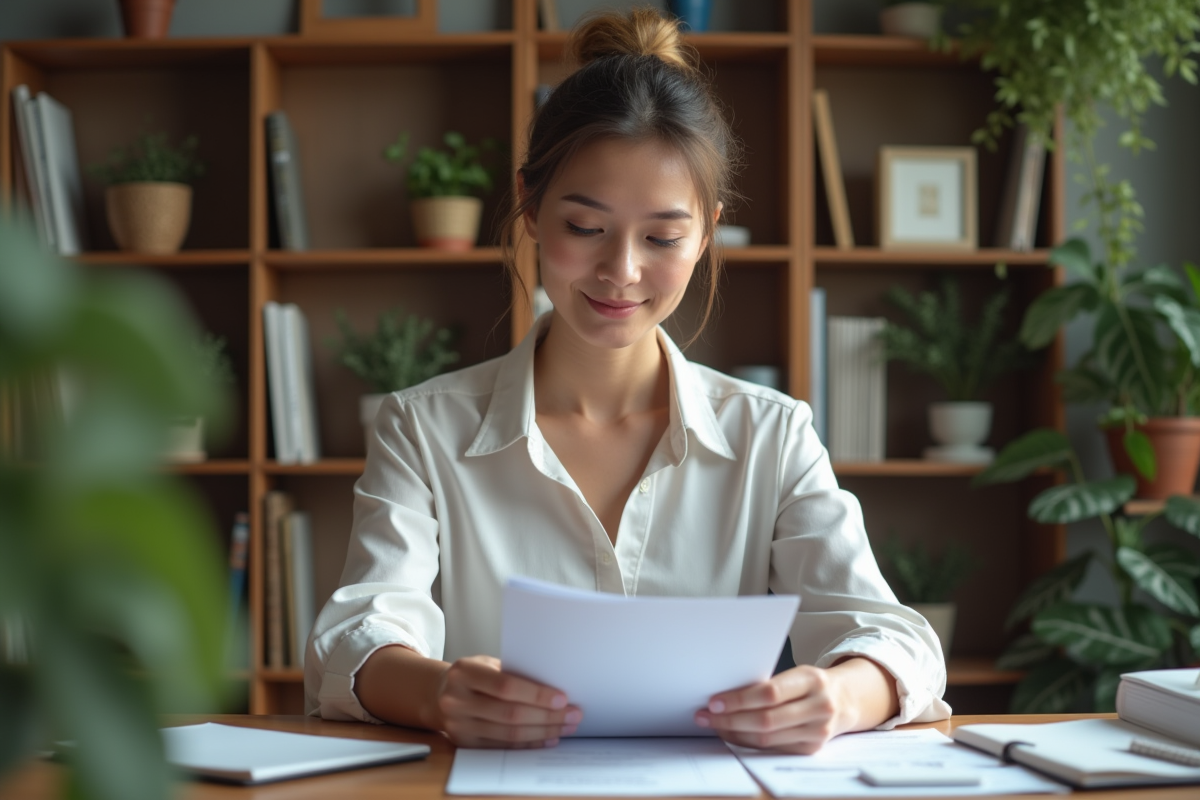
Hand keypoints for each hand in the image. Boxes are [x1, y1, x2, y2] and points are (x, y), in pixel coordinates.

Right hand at [434, 655, 582, 747]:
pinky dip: (529, 744)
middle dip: (547, 716)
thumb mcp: (486, 664)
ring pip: (509, 734)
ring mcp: (458, 725)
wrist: (438, 695)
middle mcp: (456, 700)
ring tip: (565, 727)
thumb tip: (555, 685)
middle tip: (573, 714)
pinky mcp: (464, 744)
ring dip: (543, 732)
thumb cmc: (472, 676)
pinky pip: (503, 747)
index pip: (506, 686)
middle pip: (510, 714)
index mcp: (464, 673)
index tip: (562, 698)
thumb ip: (513, 672)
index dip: (536, 694)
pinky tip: (547, 738)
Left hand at [694, 658, 897, 753]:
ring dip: (734, 733)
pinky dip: (748, 742)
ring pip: (767, 739)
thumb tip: (725, 693)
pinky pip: (773, 749)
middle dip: (730, 719)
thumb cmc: (809, 683)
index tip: (713, 701)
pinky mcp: (812, 749)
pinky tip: (733, 734)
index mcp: (812, 680)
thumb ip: (769, 683)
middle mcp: (819, 706)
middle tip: (704, 715)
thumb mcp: (796, 673)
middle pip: (766, 719)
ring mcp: (818, 731)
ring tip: (713, 724)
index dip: (739, 699)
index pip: (770, 693)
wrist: (844, 700)